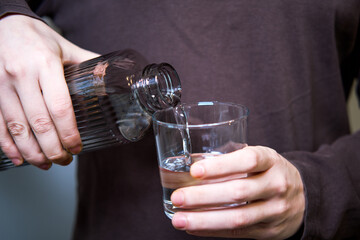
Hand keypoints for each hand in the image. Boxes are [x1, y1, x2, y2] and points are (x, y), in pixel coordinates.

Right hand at [0, 15, 98, 168]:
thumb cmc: (38, 38)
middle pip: (39, 123)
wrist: (5, 24)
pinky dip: (7, 145)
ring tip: (46, 164)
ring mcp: (2, 85)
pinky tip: (19, 158)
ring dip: (33, 152)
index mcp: (45, 65)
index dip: (69, 132)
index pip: (60, 107)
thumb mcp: (66, 47)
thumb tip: (110, 76)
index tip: (77, 147)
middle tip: (65, 160)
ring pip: (17, 127)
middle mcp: (22, 76)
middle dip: (54, 148)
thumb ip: (88, 62)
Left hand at [171, 146, 304, 239]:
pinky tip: (192, 227)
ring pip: (237, 218)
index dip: (221, 166)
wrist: (304, 197)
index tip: (194, 171)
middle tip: (177, 197)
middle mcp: (276, 185)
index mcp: (271, 161)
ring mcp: (275, 210)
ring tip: (179, 219)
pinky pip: (237, 233)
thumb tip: (190, 167)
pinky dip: (212, 230)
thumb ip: (232, 160)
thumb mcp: (259, 158)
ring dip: (204, 220)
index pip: (248, 160)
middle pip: (238, 192)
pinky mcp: (269, 231)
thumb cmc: (270, 172)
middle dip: (203, 196)